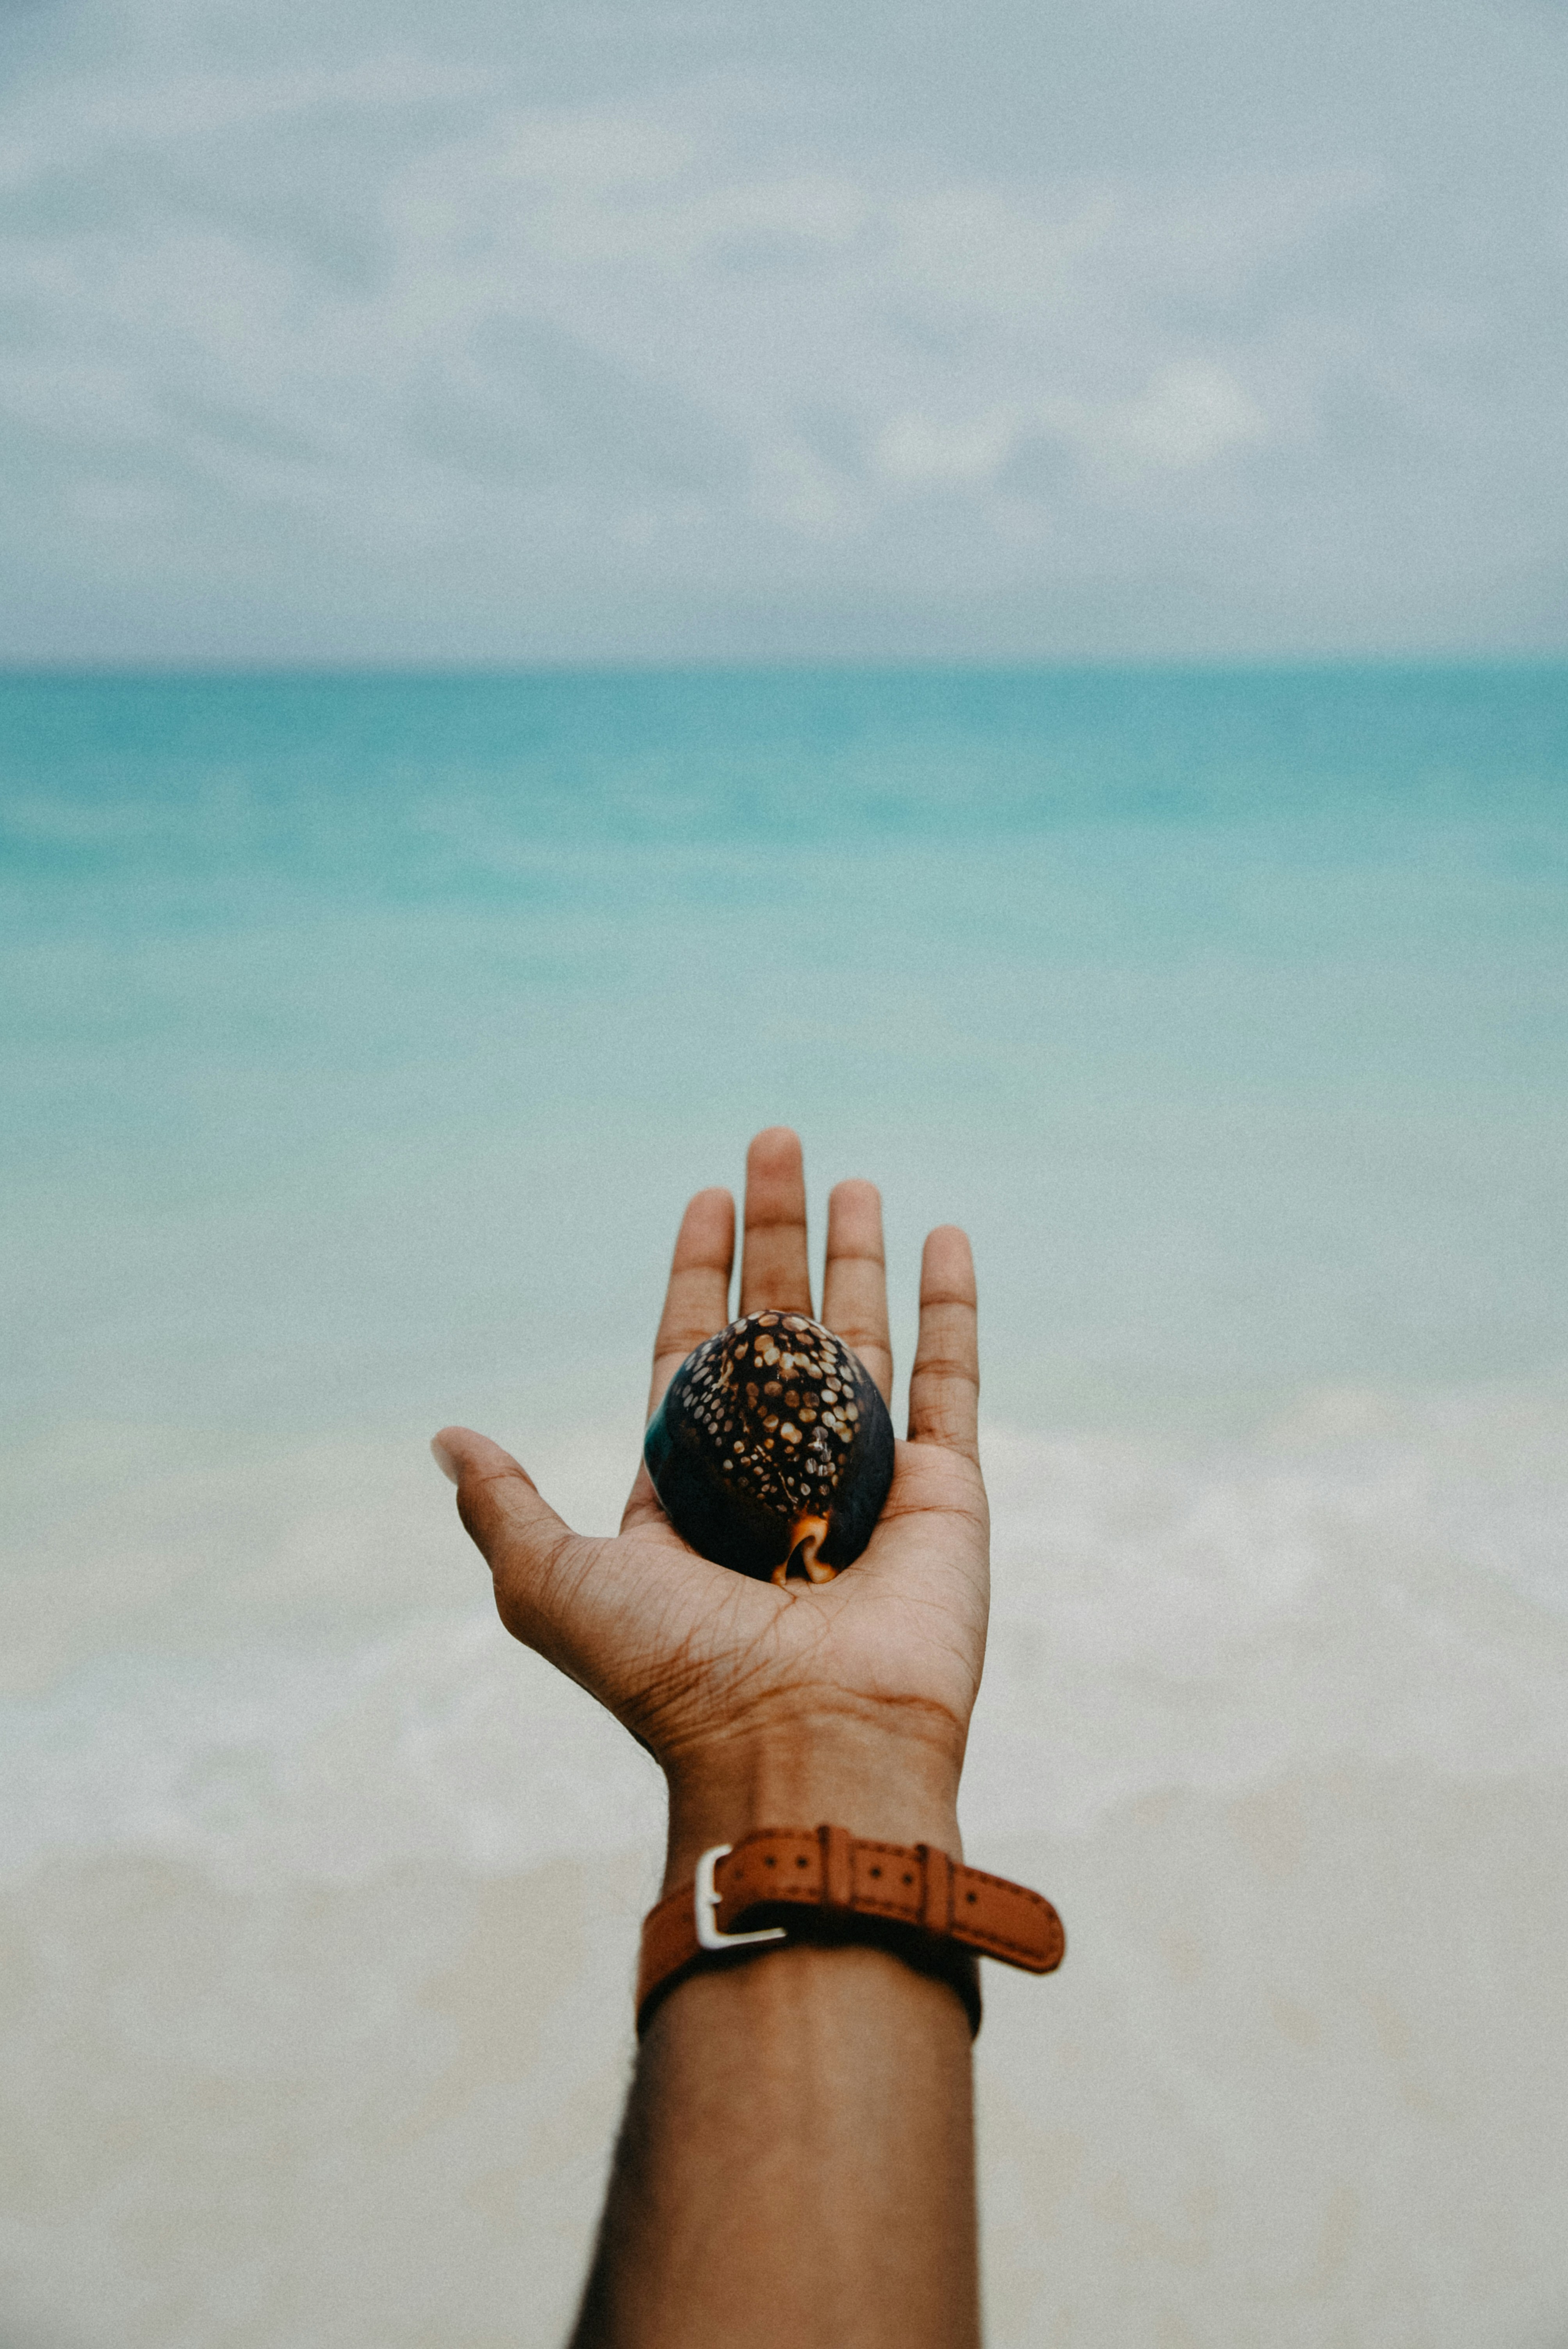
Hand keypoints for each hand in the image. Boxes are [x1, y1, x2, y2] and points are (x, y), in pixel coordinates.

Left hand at [433, 1128, 989, 1888]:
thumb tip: (445, 1439)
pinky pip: (949, 1381)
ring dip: (858, 1254)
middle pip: (779, 1324)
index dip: (698, 1274)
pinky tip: (945, 1237)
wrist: (801, 1748)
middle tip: (776, 1142)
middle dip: (777, 1234)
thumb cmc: (672, 1672)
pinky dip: (951, 1308)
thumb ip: (505, 1508)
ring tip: (852, 1176)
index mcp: (691, 1495)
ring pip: (862, 1338)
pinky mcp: (944, 1495)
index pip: (694, 1352)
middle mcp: (779, 1478)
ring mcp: (865, 1481)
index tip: (706, 1197)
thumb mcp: (553, 1584)